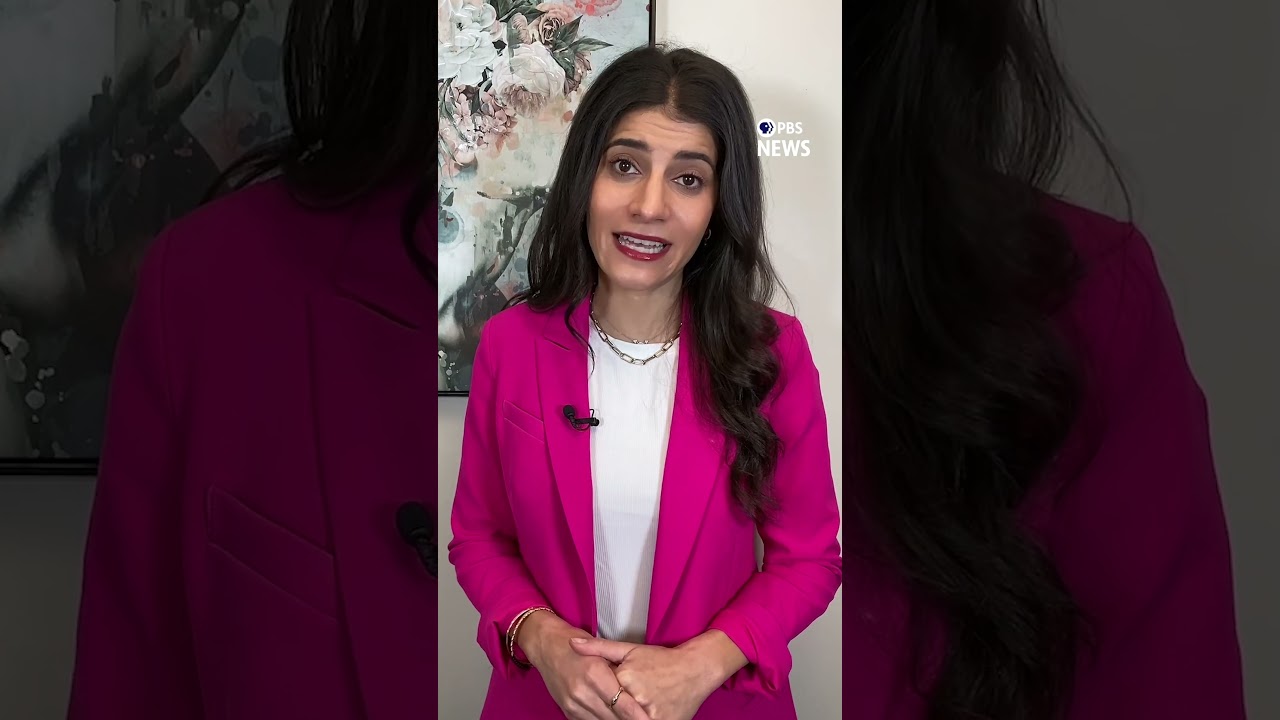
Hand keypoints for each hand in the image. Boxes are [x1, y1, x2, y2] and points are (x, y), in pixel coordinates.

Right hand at [519, 612, 650, 719]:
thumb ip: (619, 670)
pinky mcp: (567, 711)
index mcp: (594, 674)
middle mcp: (582, 692)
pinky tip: (613, 717)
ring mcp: (572, 704)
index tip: (650, 719)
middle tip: (647, 719)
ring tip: (632, 718)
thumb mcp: (600, 649)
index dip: (638, 716)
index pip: (623, 704)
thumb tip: (641, 690)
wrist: (545, 646)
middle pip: (614, 718)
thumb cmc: (575, 643)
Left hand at [570, 632, 745, 719]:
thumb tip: (571, 643)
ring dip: (616, 718)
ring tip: (622, 709)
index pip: (600, 692)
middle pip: (610, 711)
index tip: (591, 693)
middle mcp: (636, 698)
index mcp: (625, 678)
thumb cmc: (661, 659)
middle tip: (607, 701)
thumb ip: (599, 648)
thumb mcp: (630, 649)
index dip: (594, 694)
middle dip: (604, 710)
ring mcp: (650, 716)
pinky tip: (627, 716)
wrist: (696, 670)